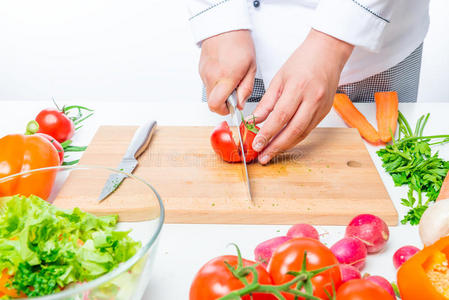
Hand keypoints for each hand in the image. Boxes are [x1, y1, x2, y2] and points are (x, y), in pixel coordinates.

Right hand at [200, 30, 256, 113]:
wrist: (225, 26)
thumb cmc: (239, 43)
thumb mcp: (251, 67)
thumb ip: (246, 88)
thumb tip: (240, 103)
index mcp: (226, 77)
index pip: (216, 105)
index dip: (224, 111)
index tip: (231, 108)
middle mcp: (212, 76)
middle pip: (211, 102)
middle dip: (222, 103)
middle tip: (232, 95)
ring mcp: (204, 73)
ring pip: (209, 93)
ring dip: (219, 92)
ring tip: (229, 80)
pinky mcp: (201, 69)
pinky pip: (207, 83)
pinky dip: (215, 83)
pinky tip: (223, 73)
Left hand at [251, 29, 353, 163]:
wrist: (328, 53)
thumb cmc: (303, 61)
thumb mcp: (279, 78)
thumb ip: (267, 102)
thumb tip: (255, 120)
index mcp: (298, 88)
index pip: (280, 117)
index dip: (267, 133)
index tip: (256, 144)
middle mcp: (312, 100)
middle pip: (293, 130)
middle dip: (276, 146)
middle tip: (263, 156)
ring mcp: (321, 107)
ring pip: (302, 133)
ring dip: (285, 146)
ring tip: (271, 153)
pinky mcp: (325, 112)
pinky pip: (309, 130)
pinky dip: (295, 139)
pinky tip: (284, 143)